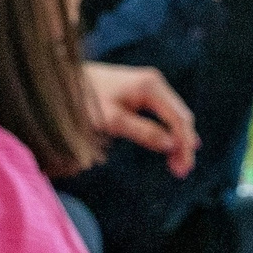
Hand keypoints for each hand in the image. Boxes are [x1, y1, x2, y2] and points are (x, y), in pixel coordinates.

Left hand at [82, 62, 198, 177]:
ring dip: (177, 140)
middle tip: (181, 172)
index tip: (183, 168)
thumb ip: (143, 132)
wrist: (68, 79)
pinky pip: (165, 113)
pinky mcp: (145, 91)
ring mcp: (152, 86)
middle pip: (181, 117)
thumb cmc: (87, 100)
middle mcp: (156, 83)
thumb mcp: (113, 120)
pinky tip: (170, 148)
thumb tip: (170, 145)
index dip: (184, 145)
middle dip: (184, 145)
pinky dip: (169, 131)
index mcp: (151, 87)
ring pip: (175, 116)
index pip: (178, 119)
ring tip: (176, 166)